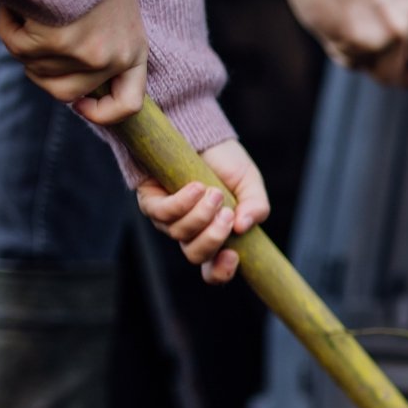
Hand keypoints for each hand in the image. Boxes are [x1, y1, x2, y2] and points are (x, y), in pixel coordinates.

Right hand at [0, 0, 147, 124]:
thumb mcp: (113, 14)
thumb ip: (100, 47)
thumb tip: (73, 88)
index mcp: (134, 51)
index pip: (129, 104)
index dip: (101, 113)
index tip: (79, 103)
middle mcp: (113, 58)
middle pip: (65, 93)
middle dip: (41, 69)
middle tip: (35, 36)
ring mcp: (86, 54)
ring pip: (36, 70)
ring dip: (23, 42)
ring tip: (32, 9)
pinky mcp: (56, 42)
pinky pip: (16, 46)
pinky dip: (9, 25)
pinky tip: (20, 1)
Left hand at [134, 141, 269, 283]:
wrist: (201, 134)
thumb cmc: (225, 163)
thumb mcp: (250, 184)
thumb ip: (256, 207)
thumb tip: (243, 226)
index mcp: (216, 235)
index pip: (214, 270)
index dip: (221, 272)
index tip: (233, 256)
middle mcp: (190, 233)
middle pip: (196, 255)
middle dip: (213, 238)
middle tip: (226, 213)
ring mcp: (168, 220)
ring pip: (180, 234)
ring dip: (200, 214)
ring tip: (214, 192)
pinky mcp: (151, 202)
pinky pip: (163, 213)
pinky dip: (182, 202)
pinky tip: (196, 187)